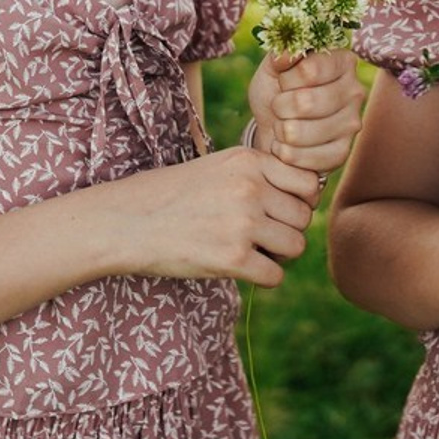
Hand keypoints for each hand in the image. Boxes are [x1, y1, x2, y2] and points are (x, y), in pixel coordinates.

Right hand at [112, 147, 317, 288]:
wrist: (128, 221)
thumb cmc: (175, 194)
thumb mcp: (219, 167)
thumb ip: (261, 175)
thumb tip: (311, 195)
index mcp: (249, 161)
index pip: (308, 183)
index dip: (299, 200)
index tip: (279, 210)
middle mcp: (250, 188)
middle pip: (304, 217)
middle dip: (288, 229)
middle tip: (261, 235)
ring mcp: (242, 223)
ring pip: (295, 246)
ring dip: (278, 254)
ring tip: (251, 250)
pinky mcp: (232, 258)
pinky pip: (275, 276)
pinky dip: (264, 277)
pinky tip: (241, 268)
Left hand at [247, 48, 364, 178]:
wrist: (275, 127)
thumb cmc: (277, 91)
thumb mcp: (273, 67)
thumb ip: (279, 55)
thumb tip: (287, 52)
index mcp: (343, 61)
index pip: (310, 70)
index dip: (286, 78)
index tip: (283, 81)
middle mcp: (355, 91)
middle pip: (306, 102)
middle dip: (279, 106)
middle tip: (278, 106)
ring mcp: (352, 123)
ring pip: (300, 132)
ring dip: (280, 130)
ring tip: (282, 124)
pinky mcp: (343, 152)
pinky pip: (304, 156)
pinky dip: (285, 152)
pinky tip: (286, 145)